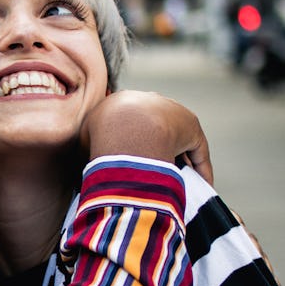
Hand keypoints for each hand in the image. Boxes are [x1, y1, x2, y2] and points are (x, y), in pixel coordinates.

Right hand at [81, 90, 213, 184]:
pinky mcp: (190, 125)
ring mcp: (172, 111)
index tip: (130, 164)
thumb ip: (89, 153)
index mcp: (122, 101)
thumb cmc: (98, 138)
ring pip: (177, 139)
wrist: (123, 128)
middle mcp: (148, 101)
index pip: (129, 123)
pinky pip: (196, 149)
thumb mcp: (84, 142)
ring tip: (176, 183)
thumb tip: (85, 177)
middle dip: (156, 149)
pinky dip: (199, 167)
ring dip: (179, 160)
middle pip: (156, 128)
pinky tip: (200, 185)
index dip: (130, 145)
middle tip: (153, 174)